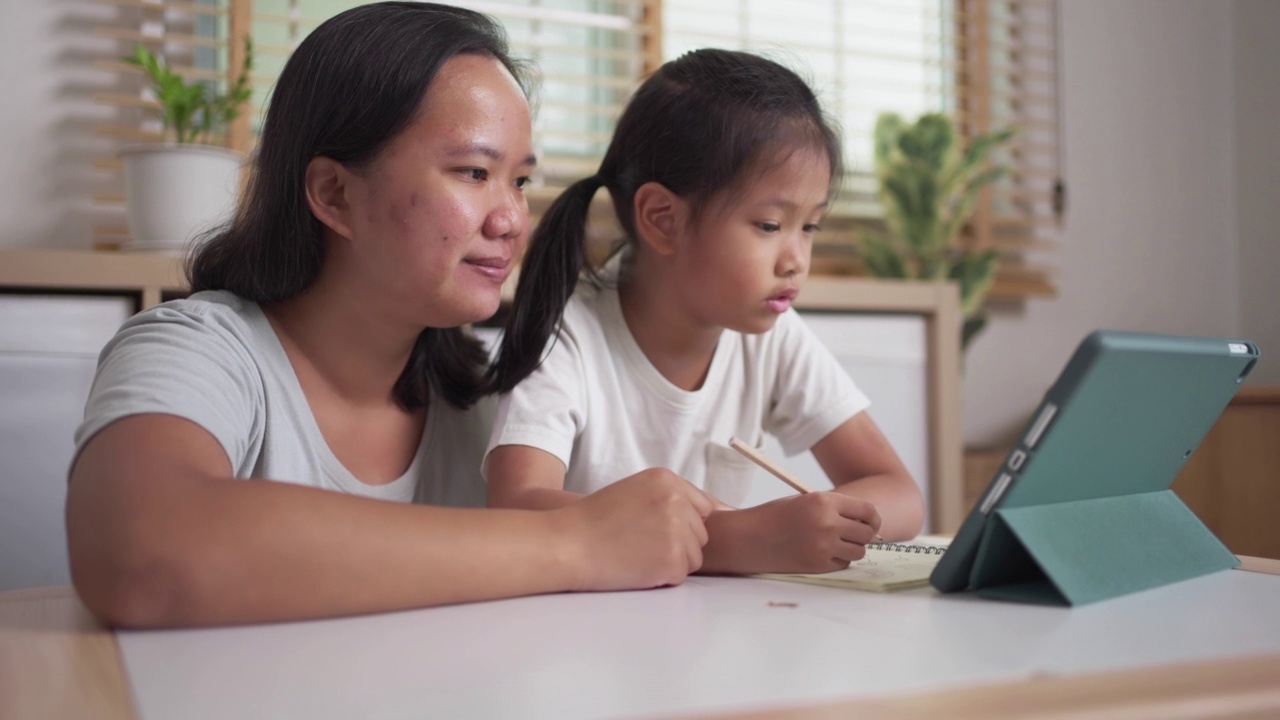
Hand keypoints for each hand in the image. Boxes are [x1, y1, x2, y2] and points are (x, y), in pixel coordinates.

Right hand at [553, 468, 713, 591]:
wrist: (567, 545)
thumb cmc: (594, 521)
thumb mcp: (635, 491)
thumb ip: (673, 497)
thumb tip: (726, 512)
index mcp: (667, 480)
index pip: (702, 507)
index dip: (681, 524)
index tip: (656, 530)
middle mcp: (676, 501)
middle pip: (700, 534)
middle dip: (677, 543)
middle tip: (639, 543)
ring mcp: (676, 531)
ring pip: (695, 556)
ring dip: (672, 561)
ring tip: (637, 554)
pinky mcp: (672, 560)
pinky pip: (682, 575)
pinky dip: (662, 577)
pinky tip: (636, 567)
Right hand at [705, 491, 880, 574]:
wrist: (749, 537)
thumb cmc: (777, 517)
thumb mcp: (806, 501)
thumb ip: (836, 509)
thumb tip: (869, 525)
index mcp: (824, 502)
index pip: (867, 511)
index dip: (873, 519)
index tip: (871, 523)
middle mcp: (827, 523)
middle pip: (866, 534)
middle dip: (863, 535)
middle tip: (851, 535)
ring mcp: (823, 546)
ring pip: (858, 551)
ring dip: (851, 549)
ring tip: (834, 543)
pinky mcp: (817, 565)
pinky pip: (842, 564)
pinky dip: (837, 560)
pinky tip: (820, 553)